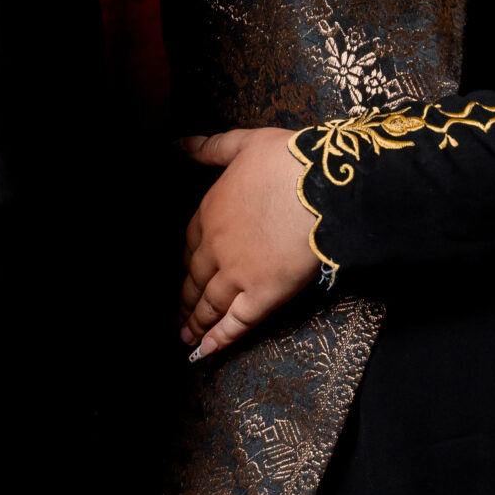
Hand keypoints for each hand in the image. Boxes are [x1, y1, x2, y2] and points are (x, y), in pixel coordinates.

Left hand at [177, 128, 319, 360]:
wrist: (319, 185)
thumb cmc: (286, 160)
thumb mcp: (242, 143)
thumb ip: (208, 147)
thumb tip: (175, 144)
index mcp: (210, 211)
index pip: (190, 243)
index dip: (188, 261)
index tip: (185, 272)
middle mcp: (217, 246)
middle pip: (196, 278)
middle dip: (187, 298)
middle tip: (178, 316)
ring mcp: (238, 273)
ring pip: (210, 303)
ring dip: (196, 322)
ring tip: (185, 337)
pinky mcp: (263, 294)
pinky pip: (236, 322)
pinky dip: (219, 338)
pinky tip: (205, 351)